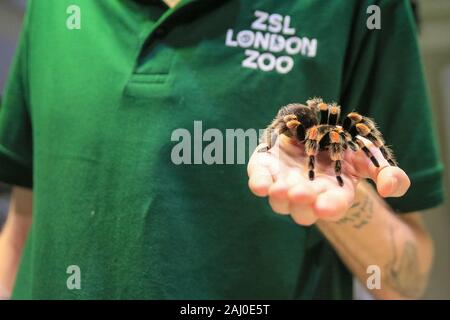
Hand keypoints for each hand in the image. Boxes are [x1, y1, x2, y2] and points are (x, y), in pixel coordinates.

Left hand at [247, 135, 409, 224]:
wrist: (316, 127)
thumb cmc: (345, 146)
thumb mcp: (370, 155)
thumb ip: (386, 173)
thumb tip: (389, 190)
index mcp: (334, 193)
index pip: (333, 206)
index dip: (330, 207)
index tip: (325, 206)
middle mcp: (308, 192)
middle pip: (303, 208)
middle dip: (302, 202)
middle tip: (301, 193)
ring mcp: (285, 182)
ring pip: (280, 200)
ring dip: (279, 197)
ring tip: (280, 190)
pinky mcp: (266, 169)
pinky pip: (259, 180)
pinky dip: (258, 183)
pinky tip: (259, 186)